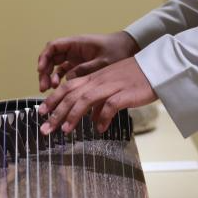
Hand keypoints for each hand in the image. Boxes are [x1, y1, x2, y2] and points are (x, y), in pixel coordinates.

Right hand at [36, 32, 139, 91]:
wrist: (131, 49)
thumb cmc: (118, 50)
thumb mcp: (103, 61)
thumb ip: (86, 70)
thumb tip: (68, 80)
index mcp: (77, 43)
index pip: (53, 47)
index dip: (44, 58)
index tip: (41, 70)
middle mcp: (73, 49)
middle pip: (51, 58)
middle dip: (45, 71)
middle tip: (44, 86)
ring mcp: (76, 58)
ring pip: (56, 66)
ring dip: (51, 77)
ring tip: (50, 90)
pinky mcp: (80, 66)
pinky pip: (65, 72)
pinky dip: (60, 80)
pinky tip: (61, 90)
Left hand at [38, 57, 156, 134]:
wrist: (156, 67)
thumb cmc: (134, 78)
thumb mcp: (112, 86)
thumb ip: (100, 101)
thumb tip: (93, 120)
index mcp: (94, 78)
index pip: (67, 87)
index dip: (53, 100)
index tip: (41, 113)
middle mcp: (98, 80)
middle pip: (72, 94)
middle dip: (56, 111)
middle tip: (45, 128)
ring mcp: (111, 86)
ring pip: (86, 99)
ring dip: (73, 115)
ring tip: (65, 130)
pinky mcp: (125, 93)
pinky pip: (110, 106)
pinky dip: (103, 117)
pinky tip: (99, 129)